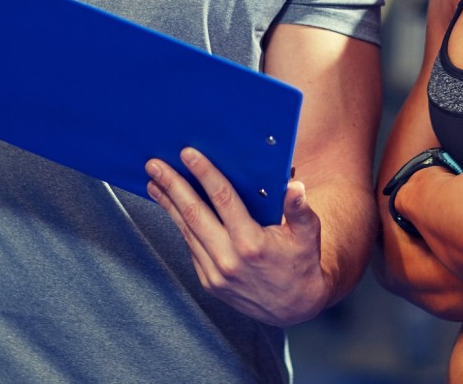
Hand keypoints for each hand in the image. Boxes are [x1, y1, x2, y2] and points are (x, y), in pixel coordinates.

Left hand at [146, 147, 329, 326]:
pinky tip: (172, 208)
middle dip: (172, 186)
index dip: (204, 174)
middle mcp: (229, 260)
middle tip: (154, 165)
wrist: (294, 308)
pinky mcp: (209, 282)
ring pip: (186, 231)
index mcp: (252, 243)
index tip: (188, 154)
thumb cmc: (301, 262)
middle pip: (193, 214)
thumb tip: (294, 185)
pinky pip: (191, 247)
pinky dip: (180, 225)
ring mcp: (215, 274)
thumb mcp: (308, 233)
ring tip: (154, 183)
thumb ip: (299, 208)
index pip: (223, 200)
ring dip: (168, 204)